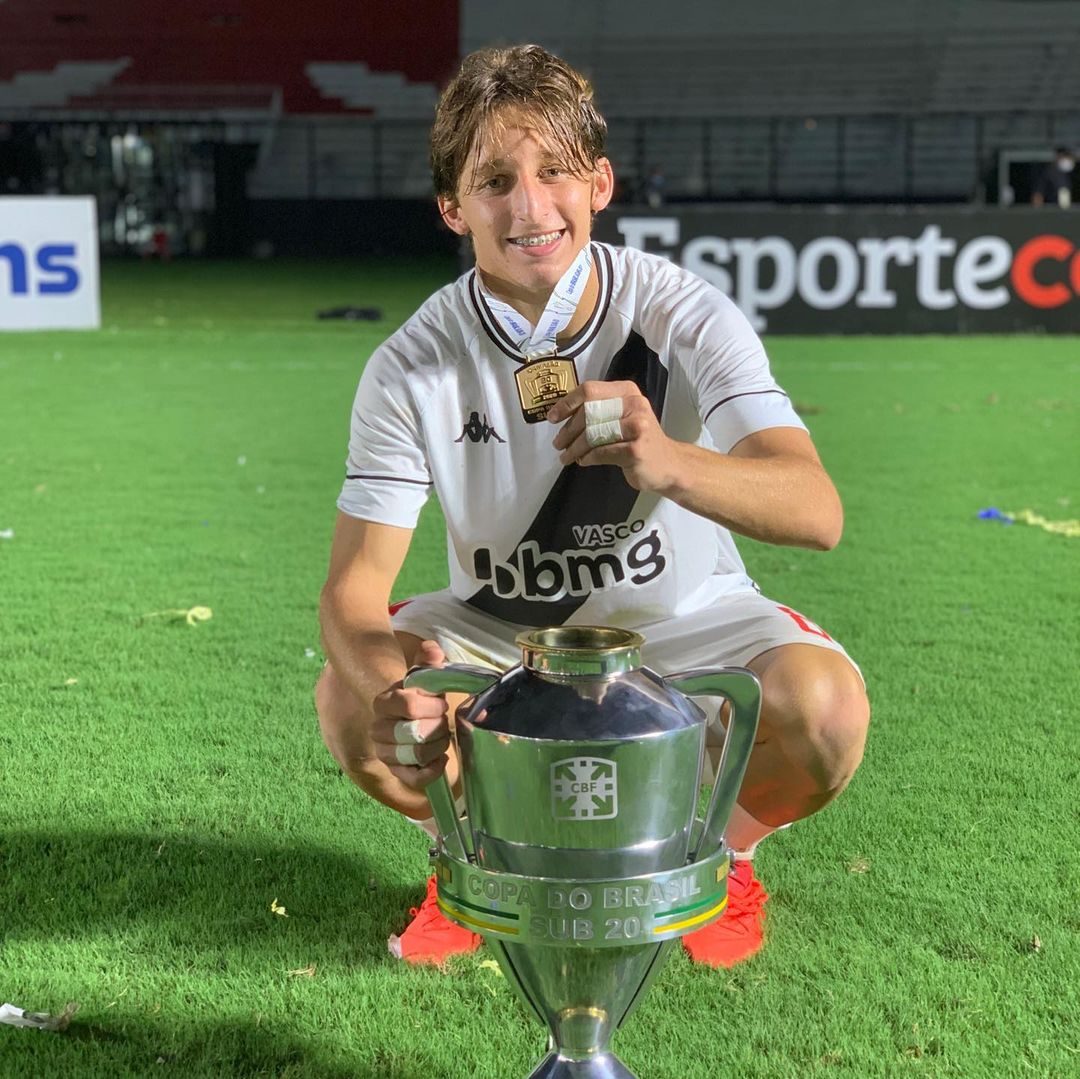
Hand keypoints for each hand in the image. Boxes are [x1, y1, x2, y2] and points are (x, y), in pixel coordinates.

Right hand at [370, 640, 450, 791]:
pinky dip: (433, 770)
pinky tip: (441, 759)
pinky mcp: (396, 771)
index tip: (441, 703)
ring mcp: (384, 752)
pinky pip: (414, 778)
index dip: (432, 705)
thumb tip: (432, 649)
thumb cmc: (421, 698)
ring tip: (442, 737)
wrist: (411, 720)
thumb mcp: (424, 678)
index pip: (408, 705)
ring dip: (438, 745)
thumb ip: (428, 662)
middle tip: (443, 721)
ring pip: (417, 753)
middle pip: (415, 731)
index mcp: (383, 702)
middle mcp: (378, 728)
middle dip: (438, 726)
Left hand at [547, 380, 681, 492]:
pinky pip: (600, 453)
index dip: (567, 403)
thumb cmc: (639, 439)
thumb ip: (598, 410)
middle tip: (558, 443)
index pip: (589, 390)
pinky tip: (583, 461)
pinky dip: (587, 458)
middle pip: (588, 413)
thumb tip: (561, 414)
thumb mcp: (622, 416)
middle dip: (568, 431)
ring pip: (592, 435)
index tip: (552, 418)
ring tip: (566, 456)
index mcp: (627, 391)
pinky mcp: (635, 450)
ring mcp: (637, 427)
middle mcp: (634, 404)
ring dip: (574, 448)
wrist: (669, 464)